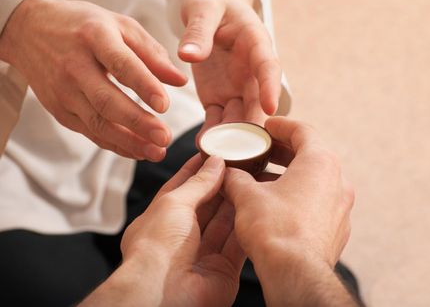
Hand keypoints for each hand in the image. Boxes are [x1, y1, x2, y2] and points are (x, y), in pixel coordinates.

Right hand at [0, 0, 186, 160]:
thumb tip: (181, 81)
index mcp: (94, 37)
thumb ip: (152, 54)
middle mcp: (74, 66)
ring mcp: (63, 91)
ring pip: (97, 122)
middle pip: (106, 100)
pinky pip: (90, 132)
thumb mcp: (121, 27)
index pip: (121, 64)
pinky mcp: (59, 109)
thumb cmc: (86, 26)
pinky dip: (115, 144)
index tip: (165, 105)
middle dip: (138, 122)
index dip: (143, 85)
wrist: (31, 29)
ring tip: (157, 151)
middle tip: (165, 137)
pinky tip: (138, 150)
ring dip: (129, 141)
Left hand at [116, 155, 244, 306]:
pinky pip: (238, 245)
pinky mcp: (222, 271)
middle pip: (207, 206)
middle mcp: (181, 238)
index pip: (182, 188)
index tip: (215, 154)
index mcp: (161, 220)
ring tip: (254, 181)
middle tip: (242, 166)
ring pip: (225, 224)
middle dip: (223, 186)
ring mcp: (202, 255)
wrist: (162, 294)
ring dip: (238, 204)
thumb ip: (198, 183)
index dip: (199, 171)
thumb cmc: (156, 250)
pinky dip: (247, 227)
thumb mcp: (174, 203)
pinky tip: (256, 208)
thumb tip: (214, 163)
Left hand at [177, 0, 281, 137]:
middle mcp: (251, 72)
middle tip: (245, 148)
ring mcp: (236, 88)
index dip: (271, 87)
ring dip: (232, 138)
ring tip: (221, 157)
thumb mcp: (203, 7)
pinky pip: (217, 119)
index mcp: (255, 44)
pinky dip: (212, 135)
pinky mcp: (218, 97)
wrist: (209, 10)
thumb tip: (190, 54)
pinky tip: (203, 150)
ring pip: (239, 117)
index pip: (268, 66)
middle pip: (257, 102)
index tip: (271, 108)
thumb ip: (199, 30)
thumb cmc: (212, 2)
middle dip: (252, 126)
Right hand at [223, 117, 353, 270]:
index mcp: (320, 162)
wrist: (295, 273)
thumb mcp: (247, 196)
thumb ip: (236, 178)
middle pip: (311, 154)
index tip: (267, 126)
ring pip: (316, 180)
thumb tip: (228, 175)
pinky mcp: (337, 228)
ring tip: (264, 180)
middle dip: (283, 151)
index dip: (281, 125)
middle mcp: (338, 181)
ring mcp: (341, 206)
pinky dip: (300, 196)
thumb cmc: (275, 230)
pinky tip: (278, 205)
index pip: (303, 131)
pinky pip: (319, 202)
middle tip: (263, 150)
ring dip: (291, 175)